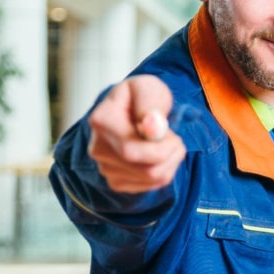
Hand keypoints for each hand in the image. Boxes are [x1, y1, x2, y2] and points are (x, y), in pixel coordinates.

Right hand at [87, 75, 185, 192]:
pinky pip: (150, 186)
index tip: (171, 133)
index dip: (161, 148)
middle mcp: (98, 149)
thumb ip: (150, 103)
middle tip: (175, 139)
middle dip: (171, 155)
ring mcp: (105, 168)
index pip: (132, 150)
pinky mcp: (116, 182)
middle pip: (146, 170)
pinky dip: (164, 171)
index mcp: (101, 121)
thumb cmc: (140, 98)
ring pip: (151, 179)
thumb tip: (151, 126)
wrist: (130, 110)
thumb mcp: (148, 88)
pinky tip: (158, 156)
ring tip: (166, 144)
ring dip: (170, 162)